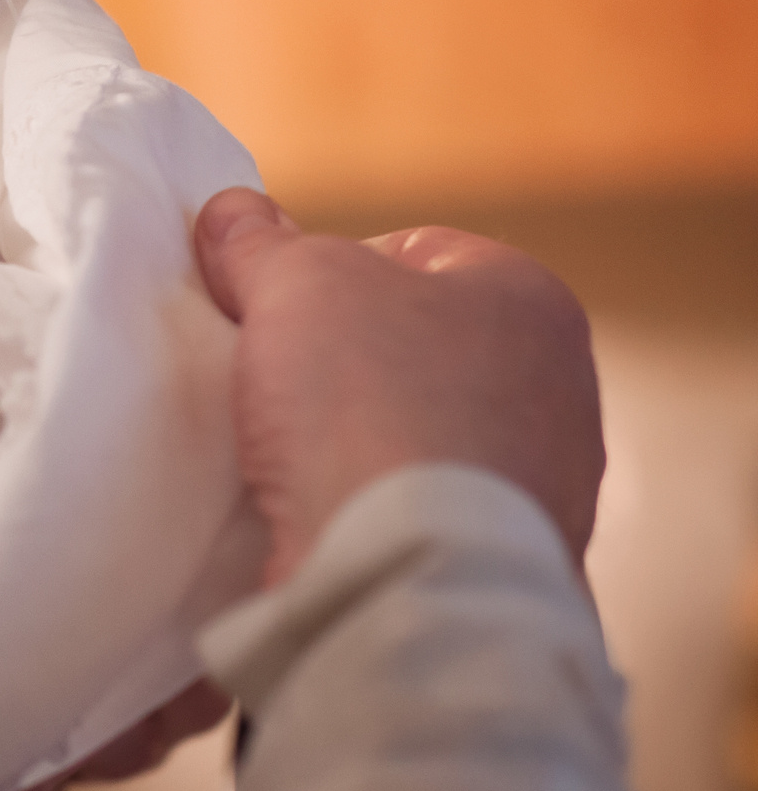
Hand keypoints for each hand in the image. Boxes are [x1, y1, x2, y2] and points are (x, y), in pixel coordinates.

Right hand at [194, 187, 602, 585]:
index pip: (412, 250)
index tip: (270, 304)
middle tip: (263, 373)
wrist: (408, 575)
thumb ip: (261, 244)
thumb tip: (232, 214)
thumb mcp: (296, 282)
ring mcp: (540, 488)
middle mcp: (558, 390)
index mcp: (531, 300)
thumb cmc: (371, 402)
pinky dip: (363, 512)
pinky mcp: (500, 565)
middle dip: (336, 360)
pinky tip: (309, 516)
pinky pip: (414, 515)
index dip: (326, 266)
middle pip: (412, 347)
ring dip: (347, 443)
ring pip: (413, 436)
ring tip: (276, 453)